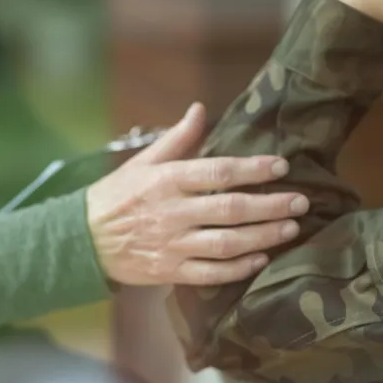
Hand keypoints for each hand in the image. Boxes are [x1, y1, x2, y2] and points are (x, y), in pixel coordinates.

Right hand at [86, 103, 309, 285]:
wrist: (81, 240)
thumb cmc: (116, 196)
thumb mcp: (143, 162)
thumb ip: (177, 138)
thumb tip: (200, 109)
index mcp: (167, 180)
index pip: (218, 172)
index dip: (254, 169)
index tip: (282, 166)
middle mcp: (173, 212)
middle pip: (231, 209)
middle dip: (271, 205)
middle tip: (301, 202)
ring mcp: (172, 245)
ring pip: (227, 243)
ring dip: (262, 236)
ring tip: (290, 228)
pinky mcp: (171, 271)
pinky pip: (211, 273)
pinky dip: (238, 268)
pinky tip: (261, 258)